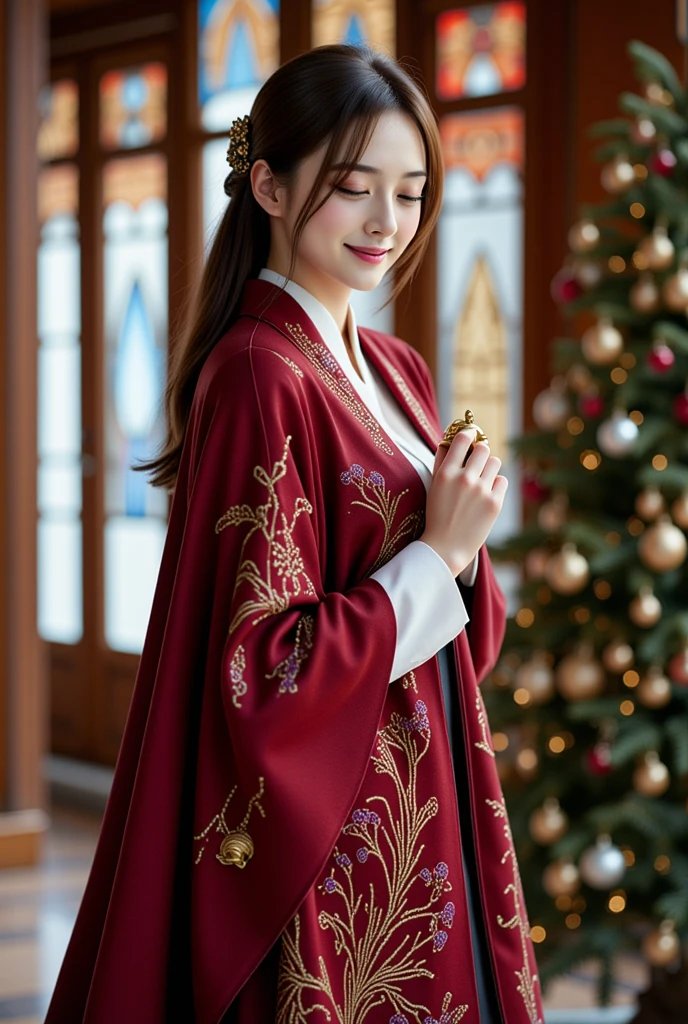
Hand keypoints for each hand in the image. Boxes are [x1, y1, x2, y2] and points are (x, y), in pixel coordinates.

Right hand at [420, 430, 507, 576]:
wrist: (446, 548)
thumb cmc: (437, 515)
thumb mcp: (434, 485)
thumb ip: (442, 460)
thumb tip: (451, 438)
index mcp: (446, 473)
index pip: (463, 439)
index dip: (469, 434)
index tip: (471, 436)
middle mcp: (465, 479)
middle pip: (483, 448)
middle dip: (480, 453)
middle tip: (476, 462)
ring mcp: (482, 491)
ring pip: (495, 462)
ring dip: (489, 468)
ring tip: (481, 481)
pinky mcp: (495, 503)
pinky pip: (502, 480)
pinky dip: (496, 485)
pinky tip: (486, 495)